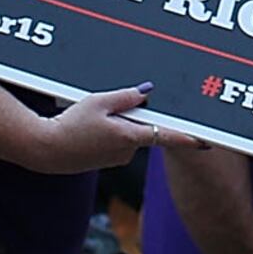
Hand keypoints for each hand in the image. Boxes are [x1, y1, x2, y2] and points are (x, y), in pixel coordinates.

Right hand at [23, 84, 174, 172]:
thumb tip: (147, 93)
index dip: (188, 138)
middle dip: (131, 114)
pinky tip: (88, 128)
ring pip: (128, 132)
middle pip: (143, 126)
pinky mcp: (106, 161)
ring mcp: (116, 158)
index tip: (207, 141)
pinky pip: (116, 140)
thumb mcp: (98, 101)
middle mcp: (127, 151)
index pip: (167, 137)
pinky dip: (108, 131)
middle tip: (105, 111)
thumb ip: (126, 96)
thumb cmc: (70, 125)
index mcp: (129, 137)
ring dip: (118, 122)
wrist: (45, 150)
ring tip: (91, 118)